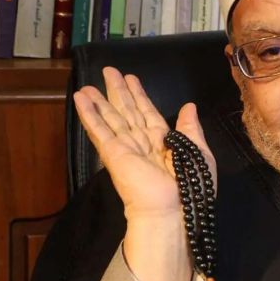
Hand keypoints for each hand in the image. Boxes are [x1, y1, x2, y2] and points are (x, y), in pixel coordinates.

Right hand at [73, 67, 216, 280]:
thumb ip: (191, 128)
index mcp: (164, 141)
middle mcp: (143, 142)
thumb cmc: (191, 184)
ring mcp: (126, 147)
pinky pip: (100, 130)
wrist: (174, 210)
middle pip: (128, 111)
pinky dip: (89, 114)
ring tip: (87, 83)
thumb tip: (189, 106)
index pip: (148, 113)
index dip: (139, 95)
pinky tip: (80, 99)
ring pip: (111, 118)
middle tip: (108, 70)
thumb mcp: (200, 151)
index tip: (131, 78)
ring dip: (99, 100)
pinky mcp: (113, 153)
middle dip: (118, 91)